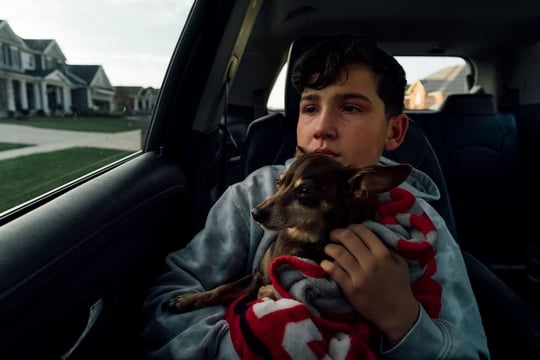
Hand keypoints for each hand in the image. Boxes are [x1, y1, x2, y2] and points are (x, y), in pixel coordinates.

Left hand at [320, 223, 418, 345]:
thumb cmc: (399, 286)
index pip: (363, 231)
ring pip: (338, 253)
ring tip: (328, 248)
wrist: (397, 313)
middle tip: (333, 235)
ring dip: (330, 248)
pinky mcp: (351, 289)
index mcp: (383, 254)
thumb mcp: (400, 263)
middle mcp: (370, 262)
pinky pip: (335, 272)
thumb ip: (389, 248)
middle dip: (337, 233)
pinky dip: (326, 265)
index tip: (347, 229)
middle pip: (348, 238)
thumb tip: (374, 235)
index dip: (352, 227)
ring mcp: (360, 276)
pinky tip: (324, 263)